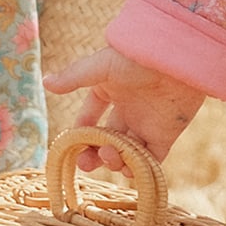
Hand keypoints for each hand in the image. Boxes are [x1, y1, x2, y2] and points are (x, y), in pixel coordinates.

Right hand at [45, 47, 208, 169]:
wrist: (179, 60)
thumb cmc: (139, 57)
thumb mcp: (102, 66)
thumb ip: (74, 77)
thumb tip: (46, 83)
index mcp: (109, 91)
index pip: (88, 118)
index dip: (79, 132)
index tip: (72, 144)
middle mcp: (126, 109)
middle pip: (105, 140)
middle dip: (94, 153)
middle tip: (86, 163)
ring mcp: (145, 123)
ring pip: (124, 151)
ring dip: (114, 160)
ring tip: (111, 154)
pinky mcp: (165, 135)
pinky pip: (149, 159)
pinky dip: (138, 167)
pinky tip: (127, 167)